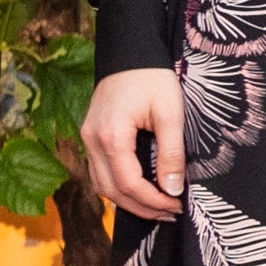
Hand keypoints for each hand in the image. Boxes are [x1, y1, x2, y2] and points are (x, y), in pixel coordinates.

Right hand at [80, 68, 185, 220]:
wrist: (131, 52)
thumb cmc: (153, 78)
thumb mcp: (170, 113)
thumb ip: (171, 153)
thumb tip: (173, 189)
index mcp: (110, 136)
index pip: (129, 184)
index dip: (153, 201)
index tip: (176, 206)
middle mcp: (92, 141)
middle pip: (111, 190)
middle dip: (141, 207)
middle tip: (170, 214)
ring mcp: (88, 138)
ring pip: (101, 184)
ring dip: (128, 200)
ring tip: (158, 207)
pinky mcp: (92, 135)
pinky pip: (100, 171)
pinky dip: (118, 186)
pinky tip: (140, 189)